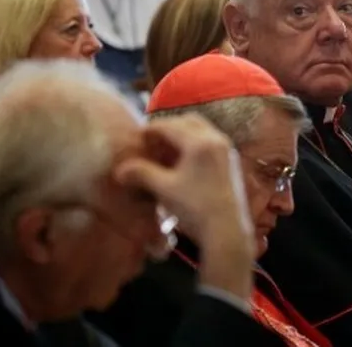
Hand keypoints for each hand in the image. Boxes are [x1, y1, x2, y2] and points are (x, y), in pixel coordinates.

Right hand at [115, 113, 253, 247]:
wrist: (227, 231)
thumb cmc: (194, 208)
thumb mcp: (164, 190)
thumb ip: (142, 174)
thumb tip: (120, 170)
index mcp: (199, 143)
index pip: (170, 125)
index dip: (151, 129)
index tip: (138, 136)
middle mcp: (216, 140)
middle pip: (189, 121)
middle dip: (169, 127)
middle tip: (153, 139)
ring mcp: (227, 150)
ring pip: (202, 130)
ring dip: (183, 134)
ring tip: (167, 149)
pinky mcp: (231, 162)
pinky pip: (210, 142)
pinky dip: (195, 143)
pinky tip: (184, 161)